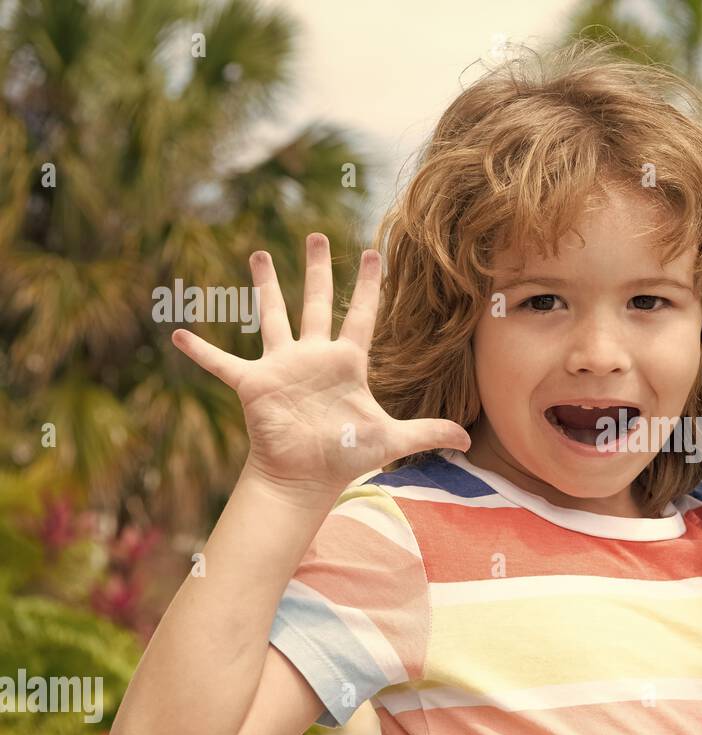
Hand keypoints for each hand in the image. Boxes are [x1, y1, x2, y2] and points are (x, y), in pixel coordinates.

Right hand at [171, 233, 470, 495]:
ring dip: (264, 287)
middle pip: (316, 302)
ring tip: (258, 252)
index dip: (369, 286)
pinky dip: (200, 351)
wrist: (306, 479)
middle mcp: (313, 357)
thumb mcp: (392, 440)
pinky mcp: (254, 384)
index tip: (374, 253)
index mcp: (346, 363)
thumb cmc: (345, 456)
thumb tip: (471, 442)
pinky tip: (176, 334)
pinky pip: (221, 364)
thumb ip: (429, 432)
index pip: (362, 316)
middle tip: (317, 234)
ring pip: (273, 316)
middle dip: (317, 269)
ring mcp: (282, 367)